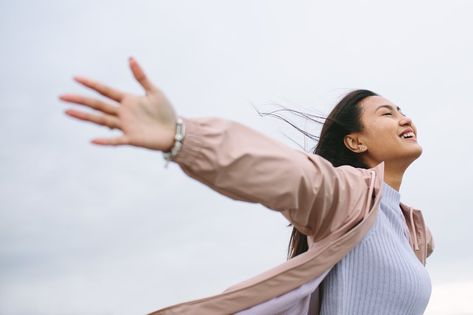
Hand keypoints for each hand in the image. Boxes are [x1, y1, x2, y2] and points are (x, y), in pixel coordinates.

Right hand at [60, 57, 176, 151]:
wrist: (175, 131)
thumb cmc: (165, 112)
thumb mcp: (154, 91)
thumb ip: (141, 77)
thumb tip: (130, 58)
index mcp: (127, 100)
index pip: (105, 91)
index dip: (91, 84)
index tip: (76, 77)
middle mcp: (122, 113)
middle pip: (98, 105)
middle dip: (80, 100)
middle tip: (62, 97)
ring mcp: (125, 126)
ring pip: (101, 120)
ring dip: (84, 116)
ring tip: (67, 112)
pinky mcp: (132, 138)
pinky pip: (116, 140)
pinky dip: (105, 141)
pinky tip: (92, 140)